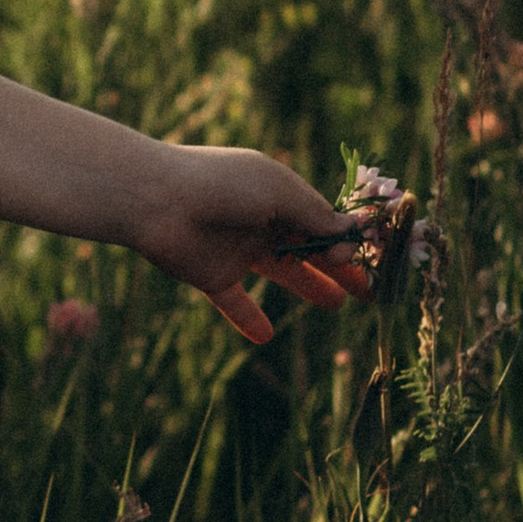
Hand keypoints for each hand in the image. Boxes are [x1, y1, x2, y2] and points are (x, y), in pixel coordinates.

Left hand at [126, 142, 371, 344]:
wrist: (155, 200)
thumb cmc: (221, 186)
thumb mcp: (278, 191)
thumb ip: (315, 215)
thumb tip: (350, 235)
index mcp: (276, 193)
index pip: (319, 220)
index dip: (343, 241)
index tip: (364, 261)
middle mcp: (259, 220)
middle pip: (307, 248)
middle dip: (339, 268)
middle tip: (367, 292)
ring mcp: (236, 249)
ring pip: (281, 272)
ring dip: (308, 287)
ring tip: (335, 305)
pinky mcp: (212, 275)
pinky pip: (235, 301)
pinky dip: (248, 318)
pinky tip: (265, 335)